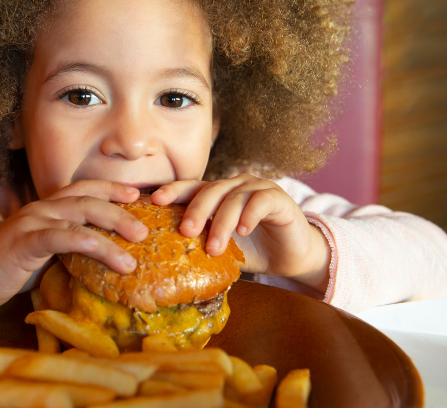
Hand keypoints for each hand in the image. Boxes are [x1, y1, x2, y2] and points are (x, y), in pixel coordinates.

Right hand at [0, 181, 146, 311]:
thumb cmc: (7, 267)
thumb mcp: (44, 254)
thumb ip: (68, 247)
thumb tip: (102, 255)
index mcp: (48, 208)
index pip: (85, 190)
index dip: (112, 189)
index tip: (139, 195)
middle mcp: (42, 208)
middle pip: (89, 200)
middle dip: (121, 211)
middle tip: (146, 229)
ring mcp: (32, 222)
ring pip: (79, 216)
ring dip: (111, 228)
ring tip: (135, 248)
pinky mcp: (23, 242)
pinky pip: (58, 237)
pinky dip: (83, 240)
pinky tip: (102, 248)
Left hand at [151, 174, 329, 292]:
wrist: (291, 256)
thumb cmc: (253, 250)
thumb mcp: (221, 248)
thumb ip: (200, 246)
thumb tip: (166, 260)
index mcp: (217, 194)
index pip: (192, 187)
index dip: (174, 191)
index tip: (155, 201)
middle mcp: (235, 186)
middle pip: (210, 190)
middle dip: (196, 211)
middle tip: (186, 231)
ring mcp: (257, 188)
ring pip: (234, 198)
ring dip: (222, 223)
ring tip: (215, 248)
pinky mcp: (278, 198)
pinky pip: (260, 201)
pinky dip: (250, 215)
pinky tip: (243, 231)